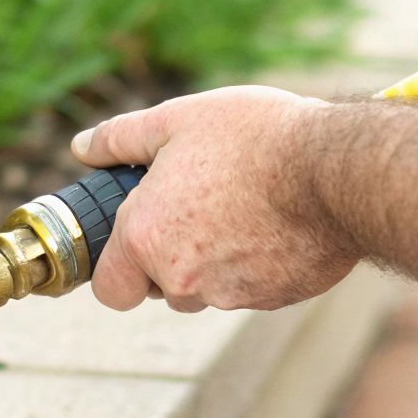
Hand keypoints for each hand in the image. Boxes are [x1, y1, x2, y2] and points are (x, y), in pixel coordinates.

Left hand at [70, 86, 359, 312]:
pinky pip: (251, 288)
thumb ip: (121, 137)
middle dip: (171, 258)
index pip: (110, 290)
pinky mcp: (274, 299)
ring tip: (243, 207)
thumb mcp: (179, 119)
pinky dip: (257, 263)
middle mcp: (184, 278)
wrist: (335, 170)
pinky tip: (276, 222)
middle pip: (161, 288)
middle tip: (198, 206)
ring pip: (208, 290)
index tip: (138, 239)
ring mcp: (232, 294)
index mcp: (147, 238)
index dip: (119, 267)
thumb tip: (83, 147)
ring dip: (215, 261)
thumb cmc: (255, 138)